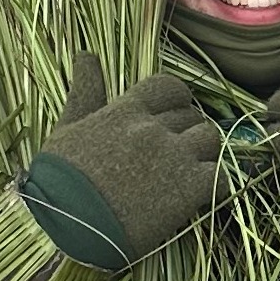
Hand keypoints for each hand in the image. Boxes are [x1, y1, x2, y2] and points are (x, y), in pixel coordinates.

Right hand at [20, 55, 222, 268]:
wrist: (68, 225)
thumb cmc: (57, 181)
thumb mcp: (67, 129)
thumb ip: (85, 92)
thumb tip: (85, 55)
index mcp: (126, 111)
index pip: (169, 88)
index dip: (177, 101)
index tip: (173, 116)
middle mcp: (154, 128)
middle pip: (191, 116)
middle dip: (187, 132)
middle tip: (175, 155)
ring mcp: (175, 157)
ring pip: (211, 140)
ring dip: (205, 154)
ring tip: (190, 172)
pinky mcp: (190, 189)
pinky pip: (221, 177)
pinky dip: (216, 186)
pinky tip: (200, 197)